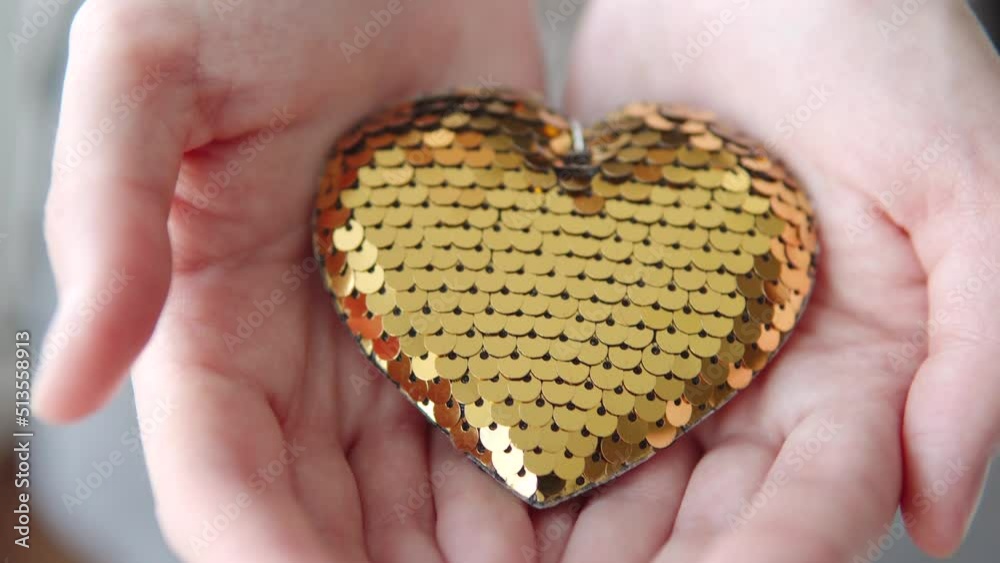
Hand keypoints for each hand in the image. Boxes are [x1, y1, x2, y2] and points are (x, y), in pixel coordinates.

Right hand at [37, 0, 544, 560]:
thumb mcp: (148, 71)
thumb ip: (103, 217)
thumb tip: (65, 389)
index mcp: (211, 320)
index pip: (225, 475)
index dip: (264, 549)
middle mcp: (305, 351)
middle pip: (333, 505)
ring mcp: (398, 333)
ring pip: (424, 480)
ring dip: (469, 548)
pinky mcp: (478, 302)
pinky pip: (503, 403)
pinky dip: (537, 465)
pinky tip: (587, 511)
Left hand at [559, 0, 999, 560]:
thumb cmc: (872, 41)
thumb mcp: (966, 180)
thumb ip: (980, 348)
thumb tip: (941, 512)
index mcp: (856, 366)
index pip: (808, 499)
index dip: (760, 558)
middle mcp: (759, 369)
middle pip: (701, 504)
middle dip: (638, 561)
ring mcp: (675, 337)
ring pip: (620, 459)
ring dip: (564, 519)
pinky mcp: (602, 293)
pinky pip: (559, 376)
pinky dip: (520, 427)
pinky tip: (468, 473)